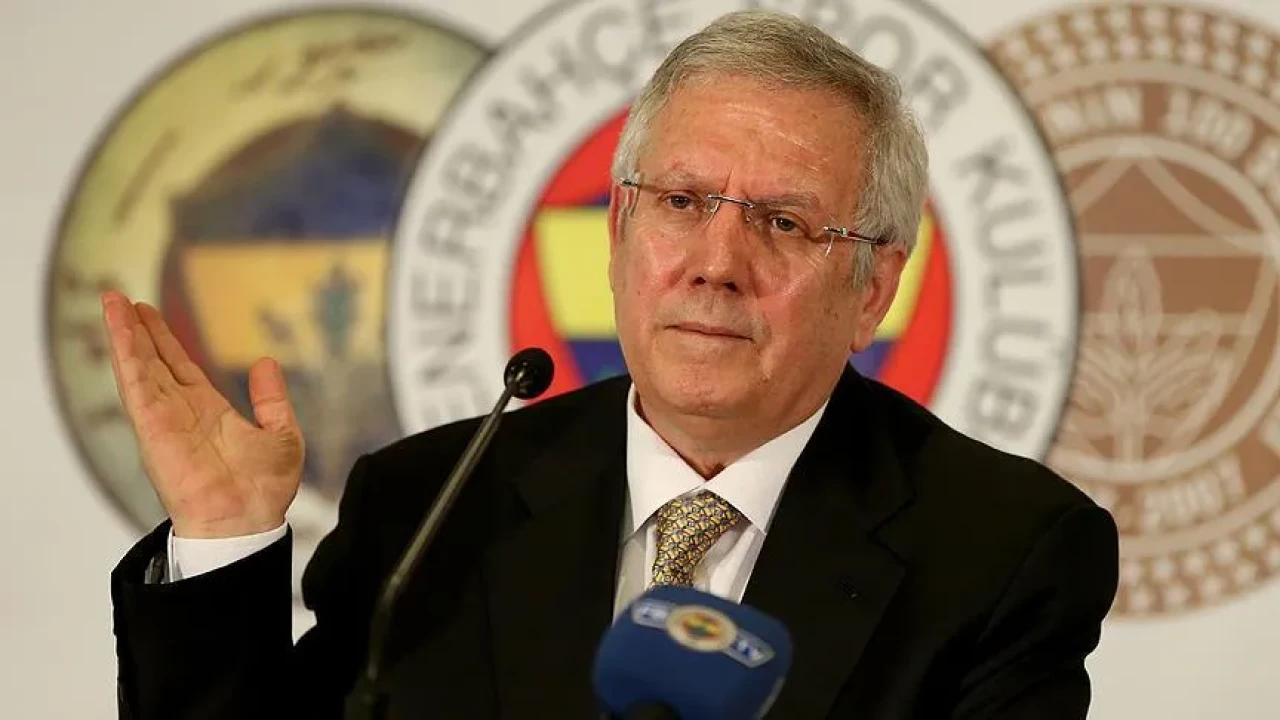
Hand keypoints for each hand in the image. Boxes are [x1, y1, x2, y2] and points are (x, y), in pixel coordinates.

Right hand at [101, 290, 304, 538]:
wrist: (247, 520)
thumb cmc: (264, 491)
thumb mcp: (281, 433)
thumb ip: (272, 399)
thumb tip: (266, 364)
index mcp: (208, 411)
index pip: (179, 366)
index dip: (163, 339)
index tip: (147, 313)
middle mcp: (181, 412)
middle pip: (153, 360)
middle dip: (136, 330)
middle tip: (121, 297)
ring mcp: (164, 419)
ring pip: (139, 367)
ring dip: (124, 334)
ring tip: (111, 301)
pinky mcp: (153, 428)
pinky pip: (136, 385)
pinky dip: (126, 356)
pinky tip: (119, 330)